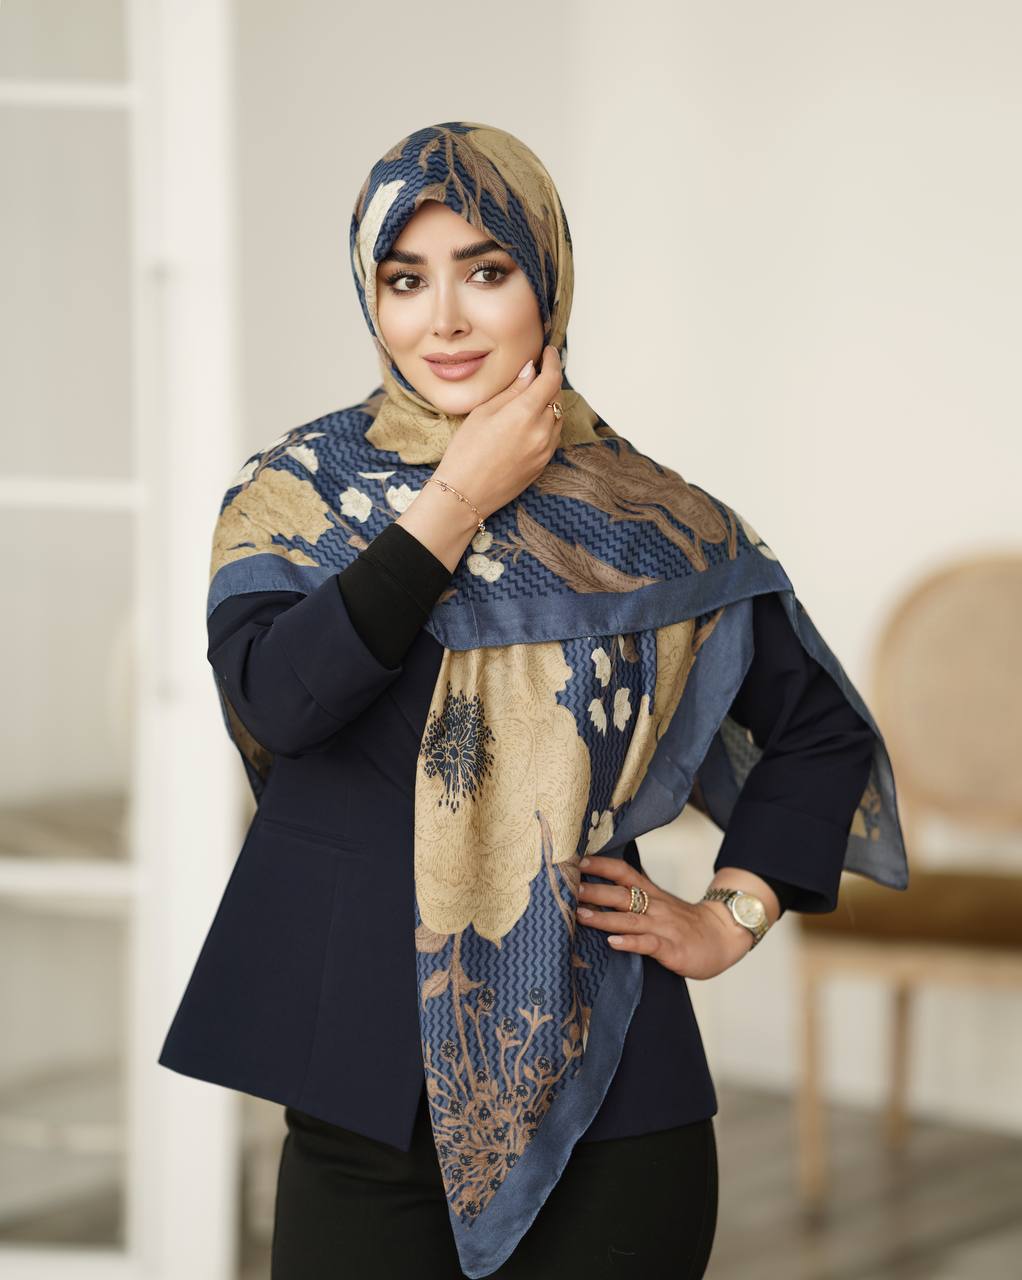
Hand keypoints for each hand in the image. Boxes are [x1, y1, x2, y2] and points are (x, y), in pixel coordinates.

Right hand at [435, 345, 563, 520]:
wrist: (465, 493)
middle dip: (549, 381)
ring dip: (549, 402)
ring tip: (532, 397)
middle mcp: (542, 431)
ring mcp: (545, 449)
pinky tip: (531, 421)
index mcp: (525, 413)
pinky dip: (548, 422)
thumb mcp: (483, 412)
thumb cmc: (466, 452)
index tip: (549, 353)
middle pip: (557, 396)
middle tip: (536, 373)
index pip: (551, 378)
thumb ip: (512, 390)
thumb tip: (530, 371)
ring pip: (558, 416)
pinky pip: (554, 435)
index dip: (553, 361)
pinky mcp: (544, 463)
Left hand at [574, 855, 754, 979]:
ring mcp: (663, 927)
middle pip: (621, 894)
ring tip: (580, 915)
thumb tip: (599, 889)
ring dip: (603, 917)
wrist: (723, 937)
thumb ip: (635, 896)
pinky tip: (613, 943)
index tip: (578, 861)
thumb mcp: (660, 903)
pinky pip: (648, 944)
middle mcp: (654, 907)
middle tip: (568, 888)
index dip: (601, 865)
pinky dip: (630, 942)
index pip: (623, 872)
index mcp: (650, 894)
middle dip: (593, 891)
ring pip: (630, 918)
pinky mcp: (672, 949)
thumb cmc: (685, 923)